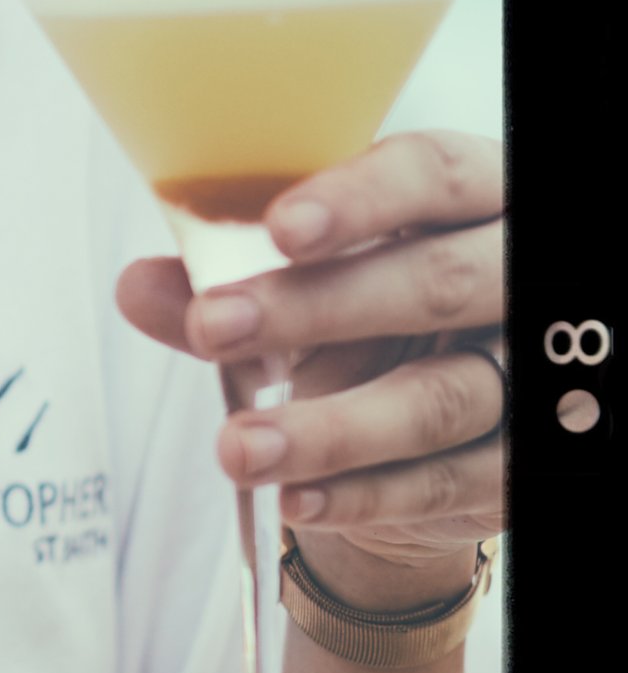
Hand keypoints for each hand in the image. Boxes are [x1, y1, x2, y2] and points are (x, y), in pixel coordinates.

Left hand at [116, 132, 505, 604]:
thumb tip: (139, 287)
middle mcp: (520, 277)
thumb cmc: (366, 325)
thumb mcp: (302, 289)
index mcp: (477, 197)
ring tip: (239, 447)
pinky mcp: (521, 466)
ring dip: (331, 428)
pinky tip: (295, 497)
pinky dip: (364, 494)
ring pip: (441, 397)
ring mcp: (534, 375)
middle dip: (318, 308)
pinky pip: (446, 482)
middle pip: (438, 284)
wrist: (425, 436)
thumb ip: (227, 284)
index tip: (278, 228)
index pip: (437, 175)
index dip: (363, 200)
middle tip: (213, 327)